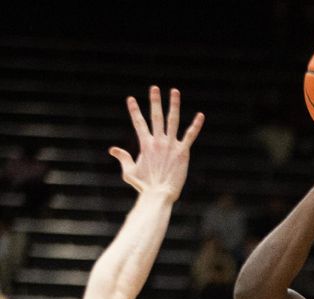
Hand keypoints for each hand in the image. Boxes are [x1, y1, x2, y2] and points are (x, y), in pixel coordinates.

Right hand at [109, 86, 203, 202]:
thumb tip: (112, 150)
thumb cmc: (143, 186)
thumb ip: (123, 158)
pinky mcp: (183, 152)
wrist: (159, 194)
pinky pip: (190, 135)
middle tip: (154, 88)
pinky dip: (195, 125)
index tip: (130, 98)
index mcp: (145, 144)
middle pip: (155, 116)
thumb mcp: (129, 171)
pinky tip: (200, 115)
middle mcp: (158, 141)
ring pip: (172, 120)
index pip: (138, 123)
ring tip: (174, 91)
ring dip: (174, 105)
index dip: (134, 110)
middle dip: (154, 101)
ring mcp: (171, 145)